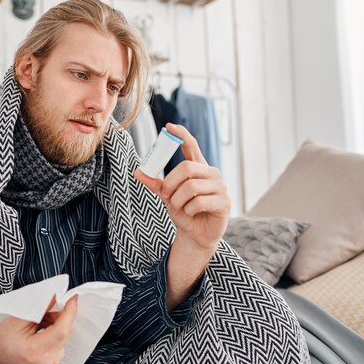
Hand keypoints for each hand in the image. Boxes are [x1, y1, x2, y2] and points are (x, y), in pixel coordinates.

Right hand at [0, 295, 77, 363]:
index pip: (62, 330)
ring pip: (64, 332)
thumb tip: (57, 295)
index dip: (70, 311)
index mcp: (36, 351)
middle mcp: (48, 359)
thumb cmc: (3, 338)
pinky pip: (62, 337)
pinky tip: (42, 325)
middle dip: (60, 313)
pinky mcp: (54, 358)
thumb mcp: (19, 318)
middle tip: (47, 304)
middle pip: (65, 330)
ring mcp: (52, 361)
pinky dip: (55, 327)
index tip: (72, 296)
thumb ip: (40, 307)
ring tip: (38, 319)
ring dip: (55, 320)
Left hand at [134, 123, 229, 256]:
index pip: (192, 146)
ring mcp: (220, 187)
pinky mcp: (224, 202)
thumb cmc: (184, 212)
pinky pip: (199, 202)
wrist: (196, 235)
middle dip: (170, 184)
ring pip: (191, 187)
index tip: (169, 127)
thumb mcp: (167, 197)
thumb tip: (138, 171)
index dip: (182, 135)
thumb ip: (156, 184)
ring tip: (180, 208)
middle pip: (186, 168)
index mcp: (198, 168)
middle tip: (165, 196)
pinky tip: (192, 214)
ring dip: (178, 201)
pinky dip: (189, 210)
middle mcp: (212, 174)